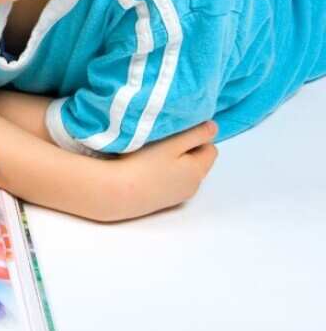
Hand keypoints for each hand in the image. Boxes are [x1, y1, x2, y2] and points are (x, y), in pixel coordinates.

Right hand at [104, 121, 219, 220]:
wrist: (116, 192)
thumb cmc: (143, 164)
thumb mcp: (173, 143)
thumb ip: (196, 134)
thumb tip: (213, 127)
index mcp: (198, 170)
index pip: (211, 148)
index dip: (196, 137)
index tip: (175, 132)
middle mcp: (193, 186)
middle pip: (197, 162)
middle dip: (185, 150)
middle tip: (162, 142)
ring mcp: (177, 196)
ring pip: (183, 173)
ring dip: (174, 163)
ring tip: (152, 156)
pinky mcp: (162, 202)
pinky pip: (171, 183)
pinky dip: (163, 175)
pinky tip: (146, 171)